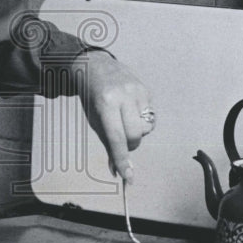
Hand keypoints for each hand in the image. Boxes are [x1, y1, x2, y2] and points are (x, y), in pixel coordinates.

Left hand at [76, 51, 153, 183]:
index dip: (122, 159)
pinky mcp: (147, 90)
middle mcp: (123, 96)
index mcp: (106, 103)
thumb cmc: (92, 96)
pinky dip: (142, 120)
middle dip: (130, 144)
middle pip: (135, 135)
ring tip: (125, 119)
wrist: (96, 65)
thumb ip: (108, 143)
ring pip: (146, 128)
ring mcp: (137, 91)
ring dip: (137, 132)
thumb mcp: (94, 118)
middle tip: (122, 140)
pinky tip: (131, 110)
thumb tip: (118, 171)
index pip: (116, 137)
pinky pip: (151, 117)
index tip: (128, 177)